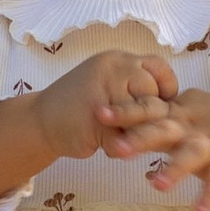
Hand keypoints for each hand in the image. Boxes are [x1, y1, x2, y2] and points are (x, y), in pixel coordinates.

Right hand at [30, 46, 182, 163]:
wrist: (38, 122)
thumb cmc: (79, 105)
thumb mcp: (108, 83)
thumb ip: (134, 86)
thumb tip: (171, 104)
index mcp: (118, 60)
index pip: (158, 67)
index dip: (165, 87)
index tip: (159, 101)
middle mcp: (113, 71)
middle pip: (154, 97)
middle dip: (151, 117)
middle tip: (133, 127)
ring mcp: (104, 95)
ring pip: (142, 119)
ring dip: (137, 135)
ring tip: (123, 137)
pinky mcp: (96, 122)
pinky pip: (124, 142)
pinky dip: (120, 149)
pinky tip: (107, 145)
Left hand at [127, 90, 209, 210]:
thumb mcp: (185, 111)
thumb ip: (156, 118)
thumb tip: (119, 126)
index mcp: (177, 114)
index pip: (147, 109)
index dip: (124, 111)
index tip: (98, 113)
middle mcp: (191, 127)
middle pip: (163, 130)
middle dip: (140, 139)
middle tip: (116, 149)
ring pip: (190, 156)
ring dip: (174, 170)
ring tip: (156, 186)